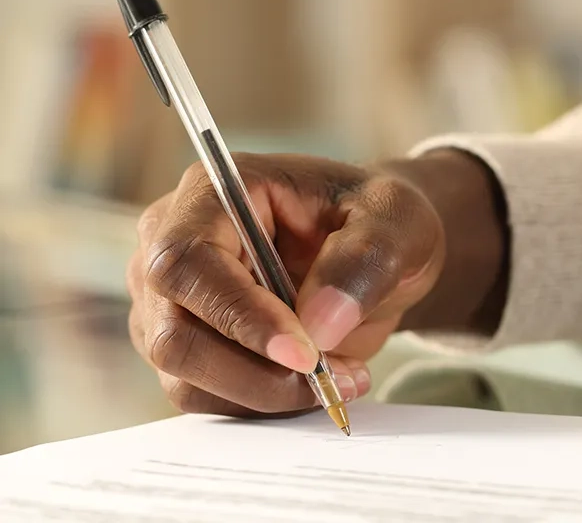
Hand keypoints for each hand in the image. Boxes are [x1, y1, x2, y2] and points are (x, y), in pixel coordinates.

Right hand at [126, 150, 506, 417]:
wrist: (379, 250)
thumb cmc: (379, 219)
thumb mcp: (399, 220)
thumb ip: (365, 258)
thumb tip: (317, 325)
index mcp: (215, 190)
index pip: (189, 262)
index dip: (239, 315)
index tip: (305, 354)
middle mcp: (172, 243)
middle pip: (174, 333)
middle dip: (257, 372)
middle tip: (331, 377)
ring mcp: (169, 300)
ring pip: (187, 378)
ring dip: (266, 394)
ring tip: (341, 375)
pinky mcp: (187, 346)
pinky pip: (206, 397)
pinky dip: (263, 404)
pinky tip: (316, 382)